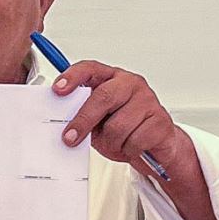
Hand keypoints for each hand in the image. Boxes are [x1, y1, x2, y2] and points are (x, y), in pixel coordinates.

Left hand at [52, 60, 195, 178]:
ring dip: (112, 143)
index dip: (72, 78)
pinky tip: (132, 147)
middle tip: (71, 137)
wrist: (157, 145)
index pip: (90, 69)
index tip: (58, 90)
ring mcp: (148, 100)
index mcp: (112, 78)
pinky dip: (128, 150)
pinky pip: (134, 141)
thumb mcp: (100, 122)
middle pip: (102, 97)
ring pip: (118, 126)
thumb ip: (84, 116)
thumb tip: (66, 125)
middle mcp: (130, 84)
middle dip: (83, 121)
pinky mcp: (160, 120)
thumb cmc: (126, 130)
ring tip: (116, 143)